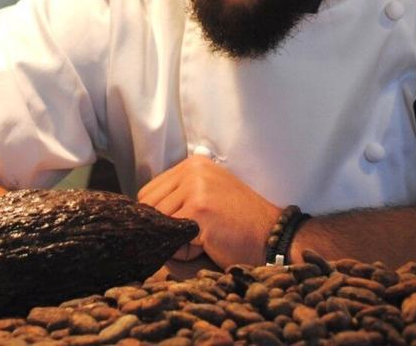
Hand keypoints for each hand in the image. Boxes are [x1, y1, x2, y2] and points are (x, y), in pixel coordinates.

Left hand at [137, 155, 281, 268]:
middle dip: (168, 229)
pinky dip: (187, 252)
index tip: (185, 224)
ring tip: (208, 237)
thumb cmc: (239, 224)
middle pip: (149, 207)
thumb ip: (177, 196)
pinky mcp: (199, 210)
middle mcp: (193, 170)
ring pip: (159, 224)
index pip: (149, 192)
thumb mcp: (208, 195)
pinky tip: (210, 245)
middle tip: (200, 233)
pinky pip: (173, 239)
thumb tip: (140, 216)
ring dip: (178, 241)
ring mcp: (196, 188)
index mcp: (193, 164)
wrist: (274, 237)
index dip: (160, 216)